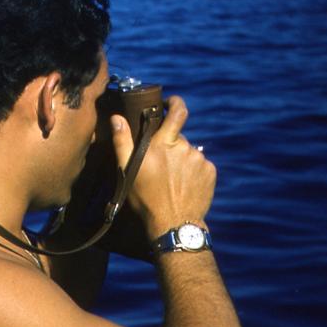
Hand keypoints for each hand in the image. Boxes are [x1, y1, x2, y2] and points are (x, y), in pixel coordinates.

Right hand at [110, 96, 215, 239]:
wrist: (174, 223)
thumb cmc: (146, 198)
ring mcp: (199, 159)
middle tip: (159, 165)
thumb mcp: (127, 170)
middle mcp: (184, 147)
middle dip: (170, 145)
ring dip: (181, 160)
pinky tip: (183, 184)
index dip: (174, 103)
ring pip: (188, 152)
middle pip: (178, 137)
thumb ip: (122, 141)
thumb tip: (116, 117)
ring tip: (171, 179)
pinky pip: (200, 164)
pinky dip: (192, 170)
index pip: (177, 112)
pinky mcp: (210, 172)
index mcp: (163, 144)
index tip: (169, 103)